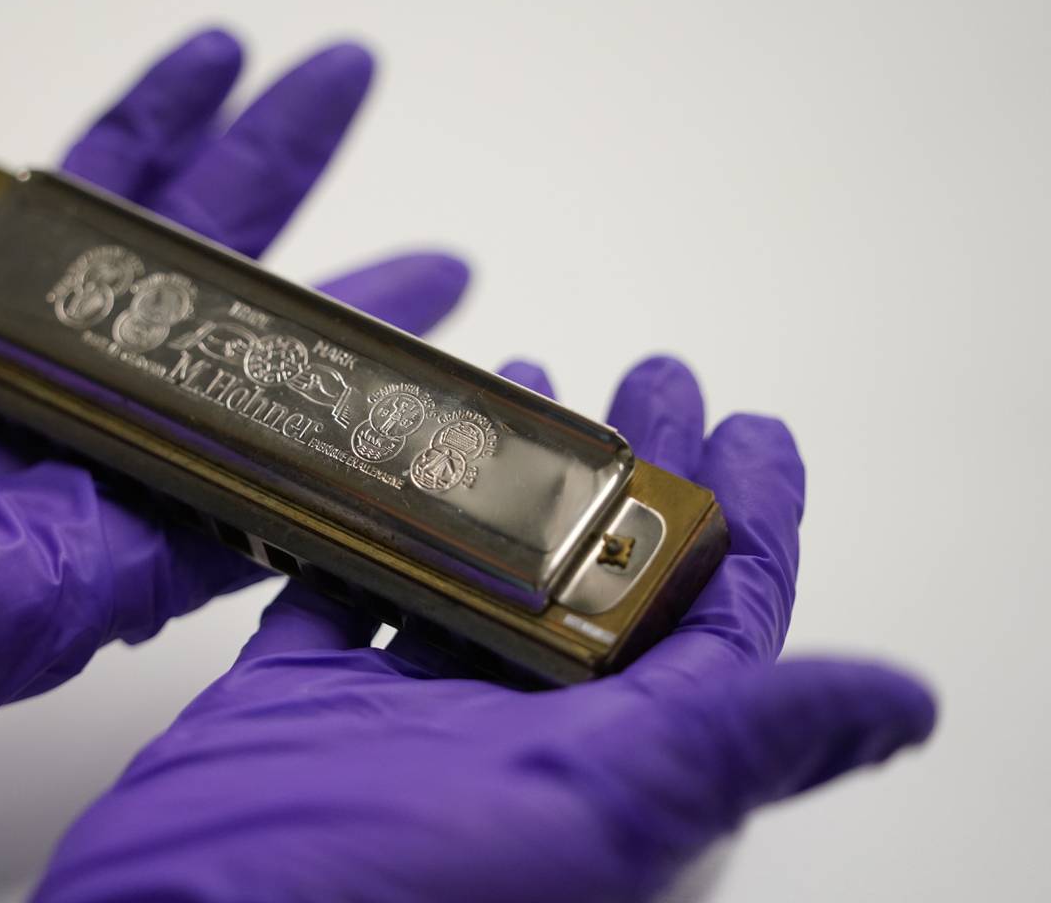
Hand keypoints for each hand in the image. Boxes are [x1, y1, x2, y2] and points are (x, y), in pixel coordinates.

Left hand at [0, 28, 469, 894]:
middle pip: (178, 272)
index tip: (218, 60)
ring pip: (232, 391)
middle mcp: (29, 411)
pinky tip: (393, 422)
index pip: (73, 214)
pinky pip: (230, 525)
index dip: (151, 130)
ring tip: (426, 269)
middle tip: (343, 98)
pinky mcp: (105, 579)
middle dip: (270, 180)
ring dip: (326, 328)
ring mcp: (78, 494)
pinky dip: (314, 481)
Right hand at [32, 358, 936, 902]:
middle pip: (597, 585)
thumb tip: (895, 705)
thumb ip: (735, 744)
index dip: (747, 525)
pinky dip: (368, 530)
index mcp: (604, 764)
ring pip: (477, 580)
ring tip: (525, 391)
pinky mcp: (298, 703)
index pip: (709, 630)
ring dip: (508, 487)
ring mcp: (401, 718)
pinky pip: (347, 594)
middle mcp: (511, 740)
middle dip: (631, 477)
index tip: (754, 431)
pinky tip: (383, 468)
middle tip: (649, 381)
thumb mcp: (598, 812)